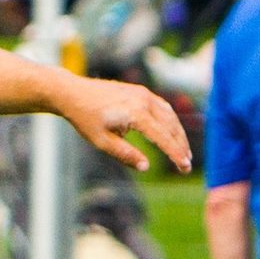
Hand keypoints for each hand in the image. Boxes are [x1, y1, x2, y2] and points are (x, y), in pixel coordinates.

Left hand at [66, 77, 192, 172]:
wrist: (73, 93)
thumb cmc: (86, 118)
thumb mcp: (102, 142)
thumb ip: (125, 154)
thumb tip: (145, 167)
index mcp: (135, 113)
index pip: (162, 137)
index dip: (175, 154)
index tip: (185, 168)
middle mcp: (143, 100)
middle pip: (171, 126)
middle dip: (180, 146)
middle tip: (186, 165)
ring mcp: (143, 93)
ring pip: (170, 115)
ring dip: (178, 134)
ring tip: (183, 151)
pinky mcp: (140, 91)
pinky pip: (162, 107)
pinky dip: (171, 121)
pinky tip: (172, 132)